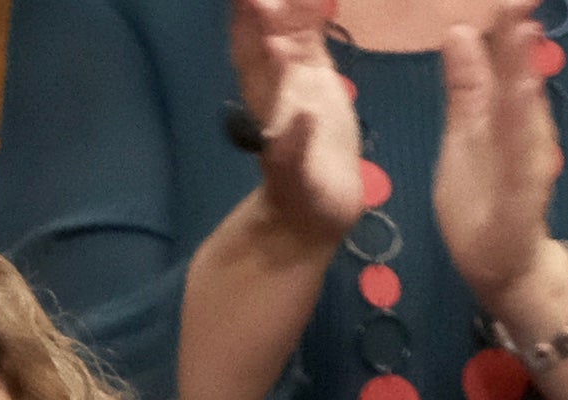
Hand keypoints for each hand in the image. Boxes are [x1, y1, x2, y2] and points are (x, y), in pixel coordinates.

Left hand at [226, 0, 359, 252]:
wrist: (313, 211)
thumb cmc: (300, 199)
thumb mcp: (296, 181)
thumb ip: (293, 150)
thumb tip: (299, 116)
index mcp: (266, 102)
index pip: (252, 52)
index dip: (250, 24)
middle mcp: (275, 81)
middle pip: (265, 28)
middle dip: (263, 3)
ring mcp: (296, 75)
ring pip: (288, 25)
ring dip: (289, 1)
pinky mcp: (318, 77)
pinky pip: (312, 34)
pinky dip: (313, 10)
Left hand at [433, 5, 567, 323]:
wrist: (503, 264)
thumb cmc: (483, 197)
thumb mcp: (466, 134)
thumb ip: (467, 87)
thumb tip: (458, 31)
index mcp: (502, 114)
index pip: (501, 60)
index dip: (500, 24)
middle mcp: (521, 129)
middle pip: (518, 75)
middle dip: (515, 34)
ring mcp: (526, 162)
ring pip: (525, 112)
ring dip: (523, 72)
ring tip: (520, 31)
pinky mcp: (524, 196)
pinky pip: (523, 160)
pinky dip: (523, 132)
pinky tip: (523, 102)